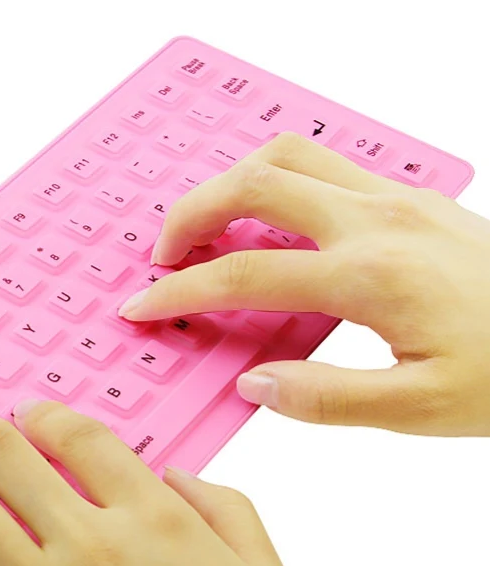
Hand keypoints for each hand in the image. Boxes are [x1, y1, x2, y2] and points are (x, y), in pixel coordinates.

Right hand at [117, 132, 489, 434]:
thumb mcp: (422, 410)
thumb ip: (327, 398)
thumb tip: (255, 383)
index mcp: (371, 274)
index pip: (246, 272)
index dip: (181, 290)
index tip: (144, 305)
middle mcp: (378, 220)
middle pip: (255, 182)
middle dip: (191, 212)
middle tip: (163, 253)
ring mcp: (398, 199)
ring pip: (291, 155)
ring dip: (233, 181)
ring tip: (207, 224)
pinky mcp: (413, 198)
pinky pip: (327, 164)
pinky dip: (279, 177)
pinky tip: (274, 216)